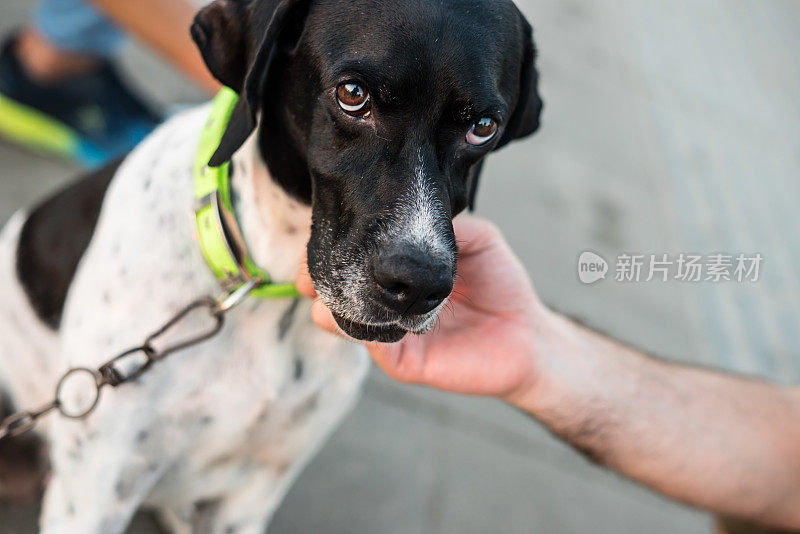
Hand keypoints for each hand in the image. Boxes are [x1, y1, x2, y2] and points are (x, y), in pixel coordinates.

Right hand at [296, 215, 545, 399]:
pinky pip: (373, 345)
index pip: (352, 260)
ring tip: (327, 292)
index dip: (329, 250)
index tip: (317, 239)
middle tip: (309, 272)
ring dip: (331, 306)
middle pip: (335, 292)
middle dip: (317, 279)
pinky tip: (368, 311)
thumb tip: (408, 212)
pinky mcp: (405, 360)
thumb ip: (445, 224)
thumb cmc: (502, 284)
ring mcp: (392, 334)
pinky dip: (363, 329)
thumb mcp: (477, 238)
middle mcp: (388, 303)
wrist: (529, 333)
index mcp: (397, 274)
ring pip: (343, 323)